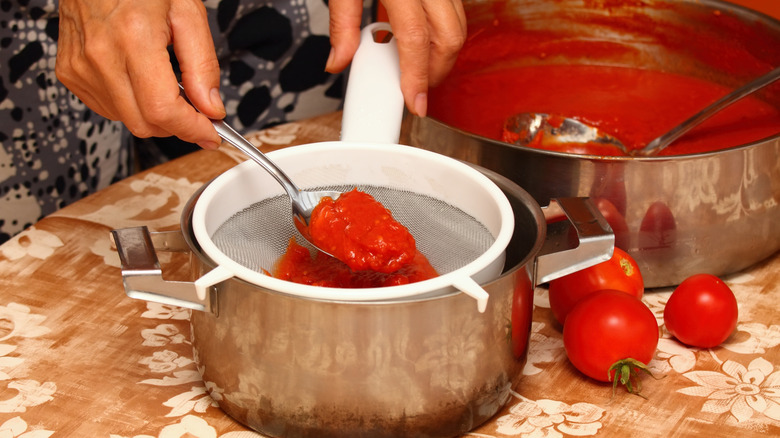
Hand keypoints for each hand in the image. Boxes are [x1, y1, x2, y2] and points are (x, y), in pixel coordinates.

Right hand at [56, 0, 224, 148]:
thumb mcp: (187, 14)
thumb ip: (203, 66)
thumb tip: (211, 108)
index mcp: (133, 38)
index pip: (163, 109)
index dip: (192, 129)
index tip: (210, 134)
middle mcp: (101, 55)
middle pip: (144, 123)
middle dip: (177, 126)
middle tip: (195, 111)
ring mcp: (81, 66)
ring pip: (126, 120)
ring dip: (154, 115)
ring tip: (164, 83)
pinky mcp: (70, 72)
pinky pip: (107, 108)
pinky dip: (130, 105)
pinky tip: (139, 81)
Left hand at [326, 0, 466, 117]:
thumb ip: (343, 23)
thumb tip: (339, 60)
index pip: (416, 42)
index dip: (416, 78)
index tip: (414, 103)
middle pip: (447, 39)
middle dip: (435, 73)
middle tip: (416, 89)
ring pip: (458, 27)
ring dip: (442, 55)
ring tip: (419, 67)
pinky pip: (456, 13)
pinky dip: (444, 34)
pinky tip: (425, 40)